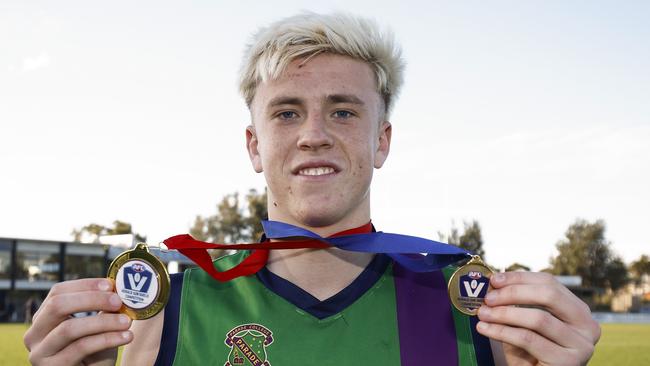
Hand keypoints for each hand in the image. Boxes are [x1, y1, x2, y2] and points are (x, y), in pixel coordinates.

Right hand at [23, 278, 133, 364]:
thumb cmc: (95, 353)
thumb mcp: (98, 328)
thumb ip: (103, 309)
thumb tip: (119, 287)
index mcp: (43, 318)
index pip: (58, 292)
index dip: (84, 285)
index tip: (110, 285)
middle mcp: (34, 334)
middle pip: (58, 306)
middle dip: (91, 300)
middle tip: (118, 301)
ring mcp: (39, 353)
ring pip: (69, 328)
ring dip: (103, 322)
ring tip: (126, 322)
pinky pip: (81, 347)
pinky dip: (107, 339)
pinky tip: (126, 337)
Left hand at [476, 271, 600, 365]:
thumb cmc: (528, 352)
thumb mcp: (525, 323)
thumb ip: (517, 302)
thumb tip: (493, 281)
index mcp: (578, 311)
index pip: (550, 283)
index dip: (520, 278)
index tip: (494, 279)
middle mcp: (587, 326)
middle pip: (550, 295)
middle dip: (514, 292)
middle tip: (488, 297)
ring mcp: (581, 346)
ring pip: (539, 318)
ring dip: (504, 313)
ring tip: (483, 314)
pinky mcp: (568, 363)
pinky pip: (528, 339)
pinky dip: (502, 331)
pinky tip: (485, 328)